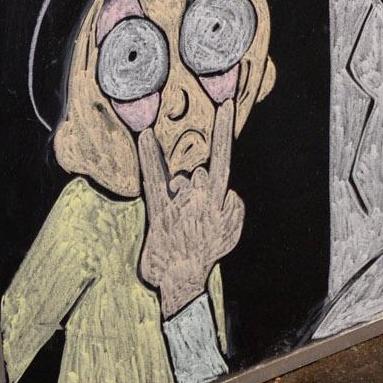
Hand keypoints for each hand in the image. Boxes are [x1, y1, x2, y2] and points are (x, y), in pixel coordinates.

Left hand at [137, 97, 243, 317]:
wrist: (183, 278)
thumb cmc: (207, 253)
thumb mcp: (232, 232)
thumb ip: (235, 207)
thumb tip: (227, 191)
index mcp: (218, 197)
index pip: (223, 155)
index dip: (224, 129)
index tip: (225, 103)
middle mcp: (199, 195)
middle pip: (196, 172)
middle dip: (195, 187)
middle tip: (194, 217)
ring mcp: (178, 200)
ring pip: (181, 180)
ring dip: (181, 195)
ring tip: (182, 225)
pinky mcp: (159, 209)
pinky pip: (154, 177)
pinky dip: (150, 155)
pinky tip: (146, 135)